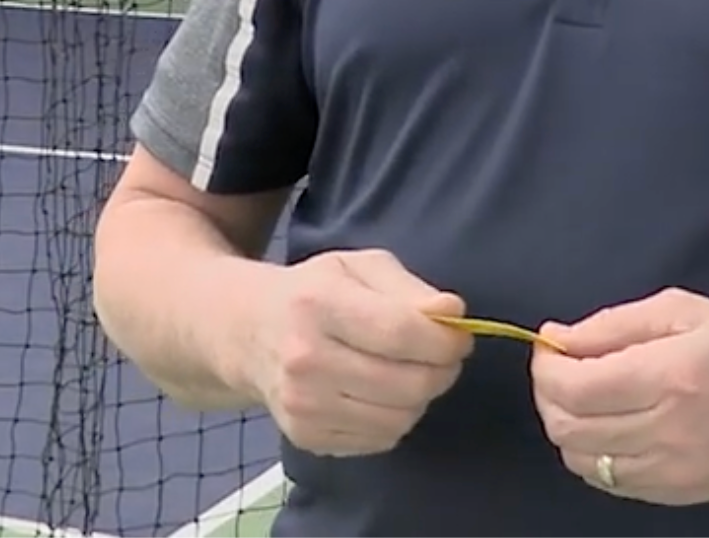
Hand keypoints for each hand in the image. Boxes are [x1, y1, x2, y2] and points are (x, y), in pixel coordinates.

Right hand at [243, 248, 473, 456]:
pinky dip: (396, 418)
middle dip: (442, 370)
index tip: (460, 336)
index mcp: (319, 305)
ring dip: (422, 397)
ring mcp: (302, 406)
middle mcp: (305, 360)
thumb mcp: (361, 267)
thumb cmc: (316, 290)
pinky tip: (385, 393)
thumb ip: (411, 289)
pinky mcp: (306, 438)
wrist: (248, 332)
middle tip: (446, 356)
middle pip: (405, 383)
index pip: (400, 333)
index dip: (443, 340)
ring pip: (398, 418)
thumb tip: (452, 314)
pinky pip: (380, 439)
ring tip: (414, 371)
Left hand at [529, 287, 708, 505]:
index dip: (546, 366)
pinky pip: (606, 481)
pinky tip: (607, 425)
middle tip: (560, 367)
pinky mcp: (672, 494)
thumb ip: (618, 323)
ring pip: (579, 459)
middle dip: (548, 393)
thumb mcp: (688, 311)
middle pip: (567, 426)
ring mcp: (666, 470)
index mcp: (668, 375)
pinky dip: (590, 453)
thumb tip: (561, 338)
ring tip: (583, 395)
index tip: (548, 344)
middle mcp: (662, 429)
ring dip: (565, 424)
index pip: (574, 386)